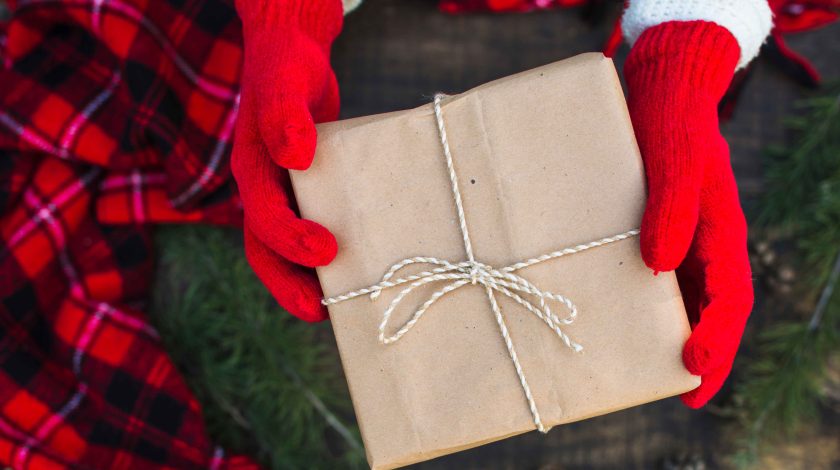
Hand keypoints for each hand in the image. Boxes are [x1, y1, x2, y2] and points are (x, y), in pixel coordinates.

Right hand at [232, 0, 342, 320]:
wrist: (294, 56)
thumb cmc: (288, 67)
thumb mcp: (285, 82)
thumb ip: (283, 114)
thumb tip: (294, 157)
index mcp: (252, 170)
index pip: (262, 217)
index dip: (289, 240)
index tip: (326, 251)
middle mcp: (263, 189)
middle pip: (265, 248)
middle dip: (288, 283)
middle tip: (320, 310)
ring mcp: (284, 195)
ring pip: (284, 250)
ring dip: (303, 280)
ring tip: (335, 307)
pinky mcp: (307, 195)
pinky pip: (309, 232)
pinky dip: (322, 258)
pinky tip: (356, 269)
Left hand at [624, 21, 754, 407]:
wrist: (658, 87)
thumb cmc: (668, 120)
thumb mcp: (672, 158)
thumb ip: (672, 206)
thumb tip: (660, 264)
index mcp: (721, 230)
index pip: (729, 296)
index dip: (717, 336)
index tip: (694, 368)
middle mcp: (705, 241)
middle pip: (712, 308)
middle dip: (703, 353)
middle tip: (684, 394)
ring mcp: (681, 237)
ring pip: (685, 297)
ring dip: (672, 334)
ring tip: (649, 372)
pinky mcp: (653, 229)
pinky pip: (656, 276)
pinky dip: (645, 304)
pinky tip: (620, 319)